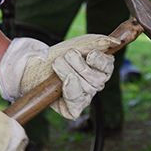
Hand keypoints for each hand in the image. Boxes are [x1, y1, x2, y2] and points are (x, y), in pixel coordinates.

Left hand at [0, 35, 119, 118]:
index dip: (100, 61)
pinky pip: (76, 103)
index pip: (108, 67)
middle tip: (66, 55)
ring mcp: (84, 97)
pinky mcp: (71, 108)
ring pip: (85, 88)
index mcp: (100, 69)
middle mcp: (94, 85)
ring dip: (69, 72)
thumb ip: (98, 42)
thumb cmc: (59, 54)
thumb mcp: (80, 43)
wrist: (35, 65)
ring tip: (58, 63)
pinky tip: (64, 82)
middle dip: (79, 65)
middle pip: (96, 79)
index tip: (90, 54)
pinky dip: (70, 91)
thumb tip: (115, 41)